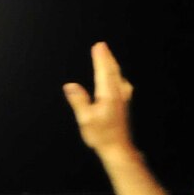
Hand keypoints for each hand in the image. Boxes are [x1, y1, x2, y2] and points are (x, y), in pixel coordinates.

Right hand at [61, 41, 136, 156]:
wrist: (118, 148)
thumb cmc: (101, 135)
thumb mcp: (86, 119)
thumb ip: (78, 101)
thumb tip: (69, 85)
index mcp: (108, 95)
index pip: (104, 72)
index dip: (100, 59)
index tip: (98, 46)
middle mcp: (117, 94)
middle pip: (113, 71)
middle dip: (107, 58)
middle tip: (102, 47)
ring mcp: (122, 99)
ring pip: (118, 77)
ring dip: (113, 66)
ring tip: (109, 58)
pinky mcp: (124, 105)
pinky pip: (121, 84)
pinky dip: (117, 77)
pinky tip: (119, 80)